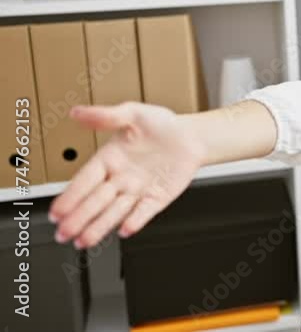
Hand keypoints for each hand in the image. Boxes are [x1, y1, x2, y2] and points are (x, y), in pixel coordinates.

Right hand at [48, 102, 205, 248]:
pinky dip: (135, 221)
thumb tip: (77, 112)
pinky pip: (144, 212)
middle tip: (62, 233)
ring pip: (115, 211)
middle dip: (78, 218)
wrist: (192, 136)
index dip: (70, 196)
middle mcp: (119, 178)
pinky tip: (125, 230)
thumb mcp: (133, 113)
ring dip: (99, 226)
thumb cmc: (162, 125)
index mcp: (108, 159)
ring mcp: (137, 190)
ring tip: (83, 241)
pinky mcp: (156, 198)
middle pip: (95, 201)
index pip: (84, 180)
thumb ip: (106, 116)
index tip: (56, 211)